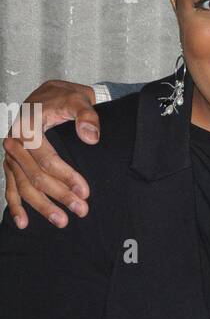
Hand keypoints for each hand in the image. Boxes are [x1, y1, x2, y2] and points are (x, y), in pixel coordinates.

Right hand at [3, 80, 99, 228]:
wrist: (50, 95)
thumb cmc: (64, 99)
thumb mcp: (78, 99)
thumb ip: (87, 116)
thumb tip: (91, 137)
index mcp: (27, 127)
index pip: (47, 159)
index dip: (66, 177)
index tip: (85, 192)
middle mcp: (14, 143)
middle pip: (35, 176)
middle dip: (59, 195)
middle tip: (81, 210)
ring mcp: (11, 156)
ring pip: (23, 186)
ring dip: (41, 206)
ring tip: (61, 221)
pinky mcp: (11, 164)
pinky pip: (10, 187)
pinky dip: (15, 206)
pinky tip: (24, 223)